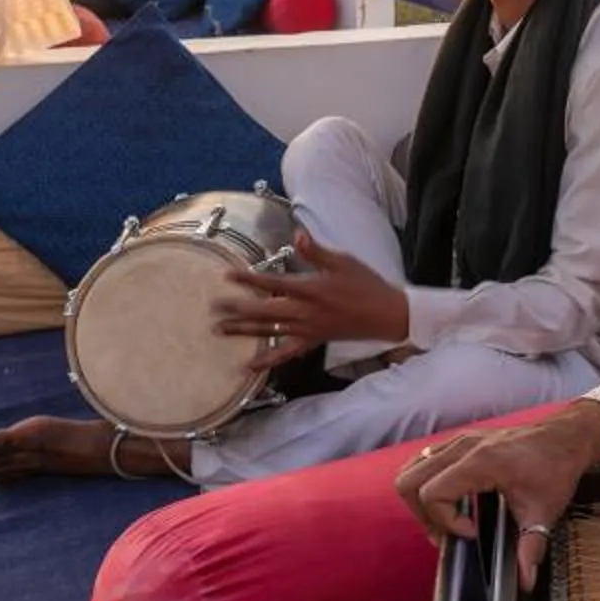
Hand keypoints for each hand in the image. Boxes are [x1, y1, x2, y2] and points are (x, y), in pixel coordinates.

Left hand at [220, 229, 408, 369]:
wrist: (386, 314)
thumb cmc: (365, 284)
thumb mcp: (343, 261)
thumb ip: (316, 251)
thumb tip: (296, 234)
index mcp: (311, 289)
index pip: (273, 283)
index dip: (249, 279)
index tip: (228, 275)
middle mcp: (305, 312)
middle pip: (264, 311)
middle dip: (237, 309)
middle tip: (213, 307)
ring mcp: (307, 329)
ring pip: (270, 331)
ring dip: (243, 330)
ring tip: (220, 330)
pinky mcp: (312, 341)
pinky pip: (286, 353)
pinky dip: (268, 360)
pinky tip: (250, 366)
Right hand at [395, 399, 599, 590]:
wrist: (566, 436)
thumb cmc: (556, 467)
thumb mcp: (545, 511)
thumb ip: (531, 546)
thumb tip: (525, 579)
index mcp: (480, 462)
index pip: (431, 493)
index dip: (445, 521)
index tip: (472, 533)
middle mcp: (462, 447)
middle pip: (409, 480)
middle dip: (422, 514)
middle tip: (447, 533)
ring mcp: (459, 440)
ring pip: (412, 468)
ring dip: (420, 499)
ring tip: (446, 520)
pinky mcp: (461, 441)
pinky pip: (425, 460)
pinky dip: (427, 483)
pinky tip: (453, 501)